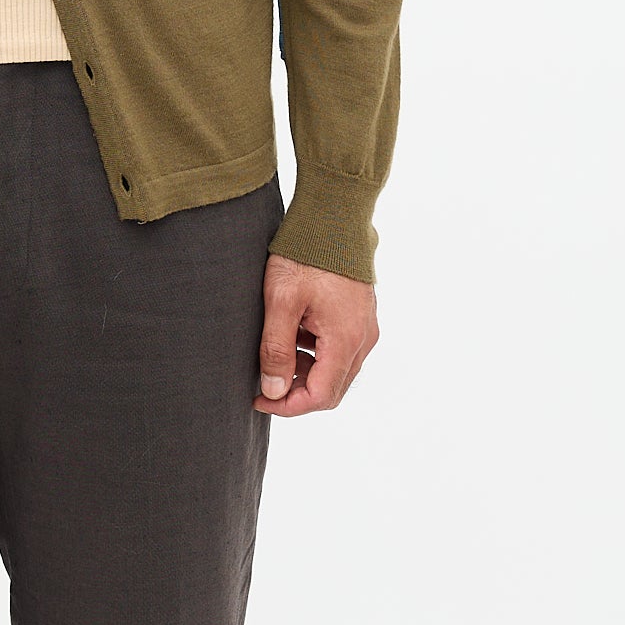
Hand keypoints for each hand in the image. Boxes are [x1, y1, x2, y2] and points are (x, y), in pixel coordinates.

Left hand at [255, 259, 377, 415]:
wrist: (333, 218)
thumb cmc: (306, 255)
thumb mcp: (281, 302)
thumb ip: (277, 350)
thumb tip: (274, 391)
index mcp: (346, 341)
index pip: (320, 397)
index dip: (288, 406)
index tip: (259, 398)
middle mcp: (363, 340)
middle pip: (330, 389)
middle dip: (295, 393)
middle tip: (263, 383)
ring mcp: (364, 329)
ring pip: (335, 371)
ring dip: (304, 373)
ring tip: (273, 354)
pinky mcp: (359, 318)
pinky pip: (339, 350)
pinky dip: (315, 354)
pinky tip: (292, 334)